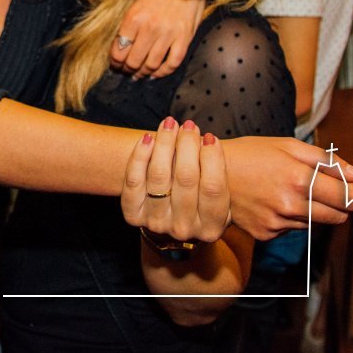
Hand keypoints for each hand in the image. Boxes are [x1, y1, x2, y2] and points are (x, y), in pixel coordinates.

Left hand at [112, 0, 204, 79]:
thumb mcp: (136, 2)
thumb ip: (128, 24)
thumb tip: (119, 46)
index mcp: (134, 18)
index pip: (119, 50)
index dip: (115, 62)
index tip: (115, 64)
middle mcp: (150, 28)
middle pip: (133, 61)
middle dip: (127, 70)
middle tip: (126, 71)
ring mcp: (168, 34)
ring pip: (151, 65)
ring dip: (143, 73)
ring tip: (139, 74)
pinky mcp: (185, 38)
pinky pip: (172, 63)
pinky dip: (163, 72)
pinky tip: (157, 73)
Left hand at [121, 118, 229, 243]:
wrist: (170, 219)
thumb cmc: (199, 197)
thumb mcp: (219, 193)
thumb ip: (217, 171)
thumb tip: (206, 138)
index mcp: (211, 227)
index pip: (213, 188)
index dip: (212, 158)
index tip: (209, 136)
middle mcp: (183, 228)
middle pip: (186, 178)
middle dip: (188, 145)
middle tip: (188, 125)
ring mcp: (157, 222)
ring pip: (159, 176)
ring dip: (164, 144)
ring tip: (170, 124)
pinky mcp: (134, 214)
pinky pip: (133, 181)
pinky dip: (139, 157)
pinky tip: (147, 138)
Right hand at [222, 137, 352, 239]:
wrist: (209, 173)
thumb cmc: (250, 154)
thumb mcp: (288, 146)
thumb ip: (326, 160)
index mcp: (299, 178)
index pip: (347, 198)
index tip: (351, 188)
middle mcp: (291, 204)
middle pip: (337, 217)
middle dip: (340, 205)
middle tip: (329, 191)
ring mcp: (278, 222)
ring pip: (315, 223)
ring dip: (313, 210)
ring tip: (291, 190)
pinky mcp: (266, 233)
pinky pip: (292, 229)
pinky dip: (291, 217)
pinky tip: (274, 201)